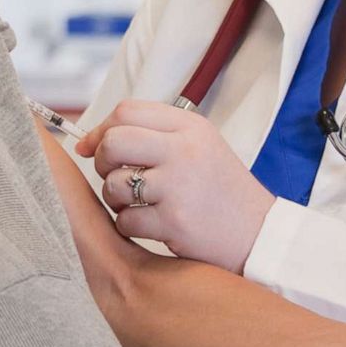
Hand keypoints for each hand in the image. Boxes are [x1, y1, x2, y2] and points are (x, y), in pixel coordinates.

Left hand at [77, 99, 274, 273]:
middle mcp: (184, 150)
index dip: (100, 130)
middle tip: (115, 177)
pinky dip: (131, 226)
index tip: (92, 148)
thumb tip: (87, 143)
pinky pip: (125, 220)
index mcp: (190, 127)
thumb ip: (152, 137)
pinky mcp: (174, 221)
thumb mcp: (199, 147)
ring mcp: (178, 186)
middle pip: (113, 142)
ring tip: (139, 204)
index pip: (126, 111)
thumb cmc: (221, 192)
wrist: (259, 235)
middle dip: (102, 162)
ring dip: (116, 198)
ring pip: (114, 184)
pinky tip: (152, 225)